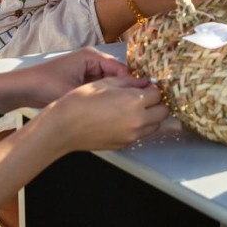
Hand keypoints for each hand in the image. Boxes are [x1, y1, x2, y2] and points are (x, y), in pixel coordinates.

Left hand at [0, 47, 127, 109]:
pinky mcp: (82, 82)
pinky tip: (112, 111)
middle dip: (125, 90)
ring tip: (126, 110)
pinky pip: (100, 89)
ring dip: (116, 95)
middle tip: (137, 107)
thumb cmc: (46, 84)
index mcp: (92, 56)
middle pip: (117, 76)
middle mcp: (92, 61)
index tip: (143, 98)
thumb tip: (123, 101)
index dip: (132, 84)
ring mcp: (88, 72)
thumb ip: (98, 95)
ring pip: (110, 84)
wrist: (23, 89)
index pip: (120, 69)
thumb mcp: (73, 90)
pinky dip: (105, 98)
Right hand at [42, 75, 169, 151]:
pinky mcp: (124, 144)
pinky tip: (123, 120)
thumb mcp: (106, 82)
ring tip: (134, 109)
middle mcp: (138, 120)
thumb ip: (130, 81)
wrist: (64, 126)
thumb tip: (145, 82)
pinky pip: (140, 135)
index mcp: (135, 101)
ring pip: (154, 126)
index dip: (152, 88)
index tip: (146, 86)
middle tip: (145, 97)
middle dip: (157, 103)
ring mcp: (132, 135)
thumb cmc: (81, 101)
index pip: (158, 94)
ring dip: (150, 117)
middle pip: (163, 112)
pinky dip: (138, 127)